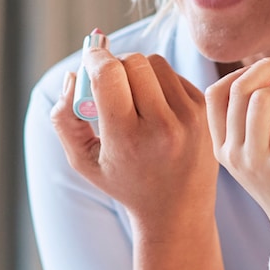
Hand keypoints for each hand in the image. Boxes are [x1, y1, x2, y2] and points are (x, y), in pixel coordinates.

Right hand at [51, 44, 216, 226]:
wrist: (176, 211)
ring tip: (133, 100)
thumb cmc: (123, 182)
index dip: (94, 59)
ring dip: (138, 72)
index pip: (109, 75)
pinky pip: (174, 75)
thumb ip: (64, 117)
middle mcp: (163, 128)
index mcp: (128, 140)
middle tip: (108, 83)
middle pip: (132, 61)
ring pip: (155, 63)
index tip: (89, 59)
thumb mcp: (82, 160)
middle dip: (115, 65)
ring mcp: (190, 118)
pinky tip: (156, 110)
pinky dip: (159, 83)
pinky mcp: (205, 112)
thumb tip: (73, 74)